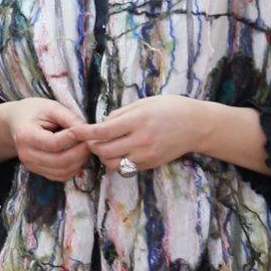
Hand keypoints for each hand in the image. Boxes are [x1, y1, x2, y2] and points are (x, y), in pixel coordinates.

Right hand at [0, 98, 90, 182]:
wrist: (17, 122)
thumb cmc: (34, 111)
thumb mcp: (51, 107)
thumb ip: (70, 118)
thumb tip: (88, 131)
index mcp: (26, 135)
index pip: (55, 143)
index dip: (75, 139)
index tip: (88, 131)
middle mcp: (26, 154)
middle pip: (60, 161)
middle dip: (81, 152)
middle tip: (91, 141)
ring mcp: (31, 166)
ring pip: (63, 171)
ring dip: (80, 161)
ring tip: (85, 147)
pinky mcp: (38, 172)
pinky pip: (61, 176)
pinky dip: (74, 168)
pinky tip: (77, 155)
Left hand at [70, 97, 208, 172]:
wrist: (197, 126)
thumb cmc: (170, 108)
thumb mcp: (144, 103)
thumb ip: (120, 113)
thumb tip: (101, 124)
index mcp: (137, 121)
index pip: (102, 132)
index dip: (84, 133)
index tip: (73, 131)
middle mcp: (140, 140)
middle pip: (103, 150)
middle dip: (92, 145)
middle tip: (91, 138)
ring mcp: (145, 155)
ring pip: (112, 163)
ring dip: (103, 156)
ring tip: (105, 145)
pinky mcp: (149, 165)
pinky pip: (126, 168)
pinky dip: (117, 161)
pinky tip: (120, 150)